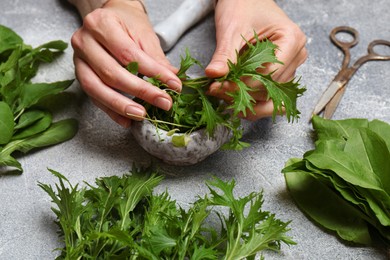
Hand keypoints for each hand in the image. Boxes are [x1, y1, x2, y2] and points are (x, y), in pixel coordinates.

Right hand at [71, 0, 181, 126]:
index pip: (129, 54)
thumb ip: (156, 58)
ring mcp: (78, 60)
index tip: (173, 86)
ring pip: (96, 88)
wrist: (110, 16)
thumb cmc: (127, 23)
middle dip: (140, 92)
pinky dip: (111, 111)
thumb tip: (172, 80)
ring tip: (141, 115)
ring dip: (120, 106)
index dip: (153, 73)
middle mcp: (84, 41)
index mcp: (101, 24)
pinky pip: (94, 97)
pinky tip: (127, 120)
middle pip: (111, 73)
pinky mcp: (79, 75)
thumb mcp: (144, 34)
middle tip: (163, 103)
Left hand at [205, 0, 306, 120]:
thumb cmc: (243, 7)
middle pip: (271, 89)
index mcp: (292, 40)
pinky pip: (269, 96)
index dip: (244, 85)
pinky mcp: (280, 75)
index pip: (270, 74)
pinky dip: (252, 101)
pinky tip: (233, 98)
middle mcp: (296, 56)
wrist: (246, 1)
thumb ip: (224, 54)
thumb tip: (214, 74)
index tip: (219, 86)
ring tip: (223, 95)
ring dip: (247, 102)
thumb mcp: (231, 29)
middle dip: (242, 94)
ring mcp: (290, 67)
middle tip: (216, 91)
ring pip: (271, 97)